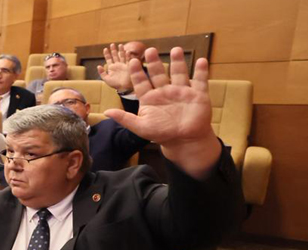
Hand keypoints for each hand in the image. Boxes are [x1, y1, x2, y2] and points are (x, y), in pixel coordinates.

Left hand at [97, 43, 132, 92]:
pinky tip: (127, 52)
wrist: (124, 88)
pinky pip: (129, 60)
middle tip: (112, 44)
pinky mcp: (129, 67)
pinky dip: (128, 56)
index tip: (105, 49)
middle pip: (115, 56)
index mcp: (112, 67)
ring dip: (121, 51)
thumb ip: (102, 73)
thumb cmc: (116, 84)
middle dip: (113, 50)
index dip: (107, 54)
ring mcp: (124, 65)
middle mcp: (118, 65)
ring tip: (120, 45)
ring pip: (122, 56)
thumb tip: (98, 66)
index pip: (109, 59)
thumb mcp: (106, 79)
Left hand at [104, 47, 218, 178]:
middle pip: (159, 73)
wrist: (184, 141)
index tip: (132, 62)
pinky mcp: (198, 95)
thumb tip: (106, 112)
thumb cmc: (162, 134)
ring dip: (178, 62)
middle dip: (154, 62)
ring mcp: (181, 91)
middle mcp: (165, 91)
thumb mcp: (141, 127)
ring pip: (179, 73)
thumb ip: (125, 119)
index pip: (141, 82)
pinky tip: (201, 61)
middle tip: (150, 50)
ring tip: (175, 50)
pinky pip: (200, 81)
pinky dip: (201, 71)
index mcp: (150, 97)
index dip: (136, 72)